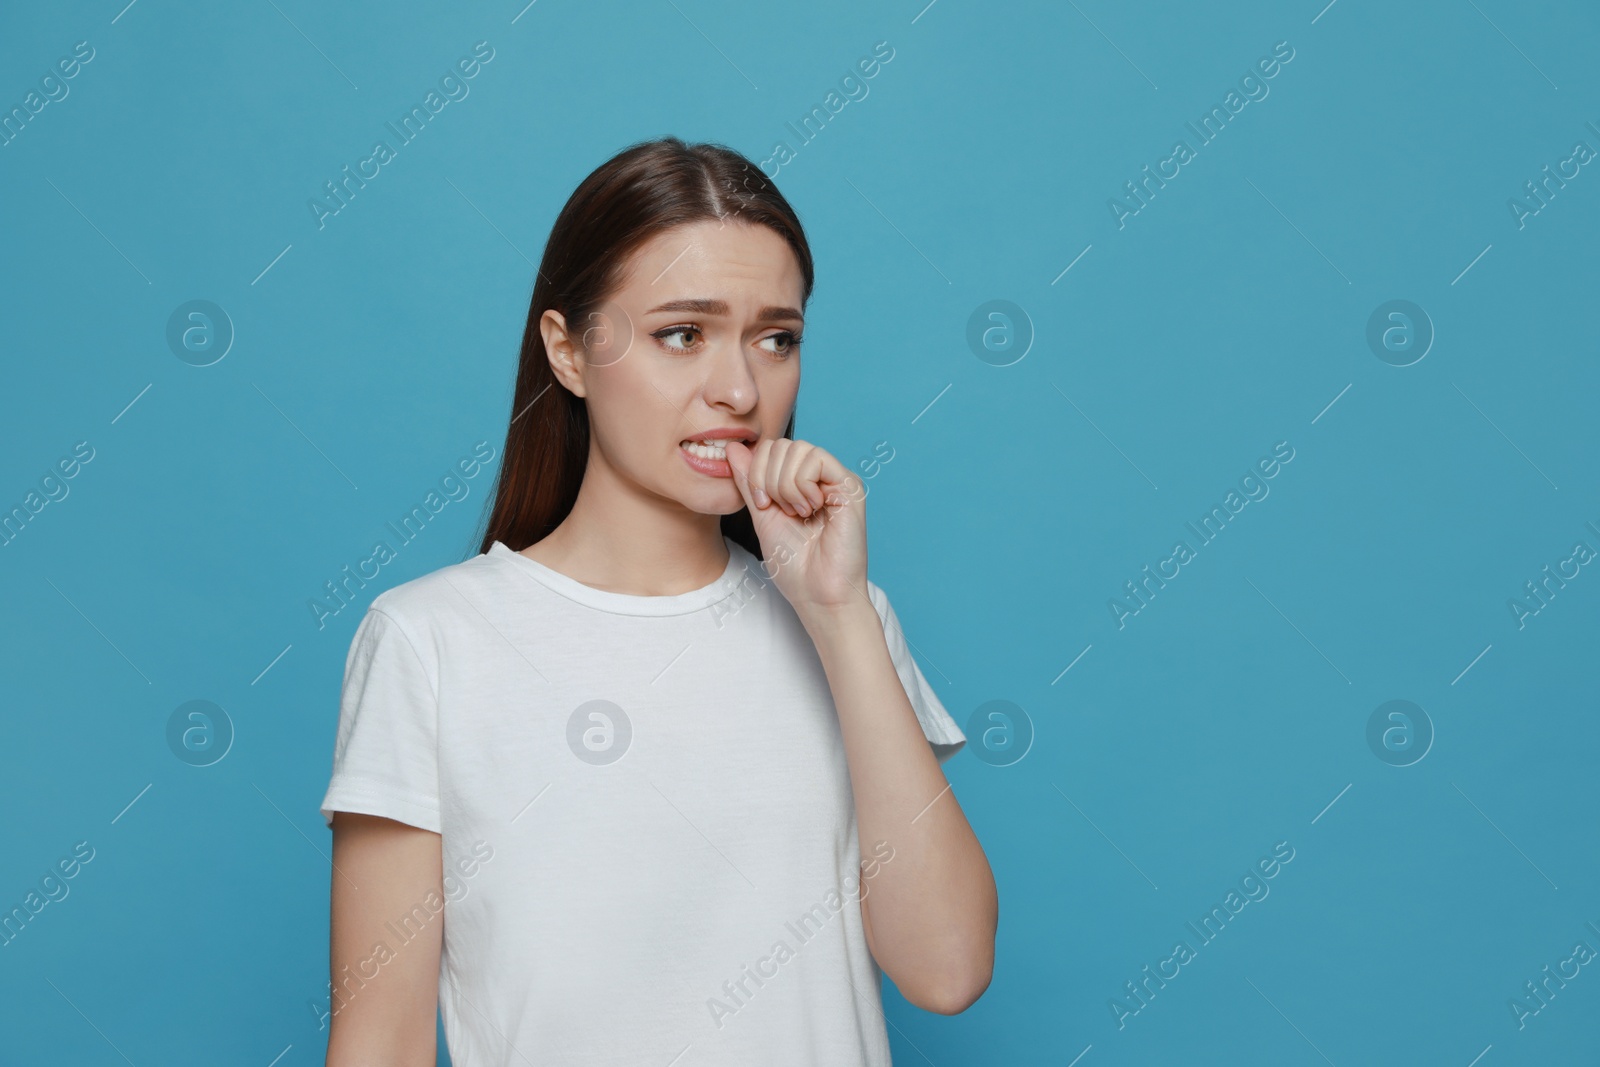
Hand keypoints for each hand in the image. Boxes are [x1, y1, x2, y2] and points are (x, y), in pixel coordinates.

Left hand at [724, 437, 867, 615]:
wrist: (817, 593)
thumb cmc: (795, 565)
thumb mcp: (762, 516)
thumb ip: (749, 482)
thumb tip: (732, 447)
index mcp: (802, 482)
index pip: (771, 447)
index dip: (757, 471)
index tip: (763, 505)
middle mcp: (822, 476)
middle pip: (782, 445)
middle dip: (768, 478)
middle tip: (781, 510)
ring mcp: (837, 479)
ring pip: (798, 449)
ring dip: (786, 485)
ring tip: (798, 513)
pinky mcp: (850, 486)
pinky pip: (816, 460)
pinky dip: (802, 486)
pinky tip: (811, 509)